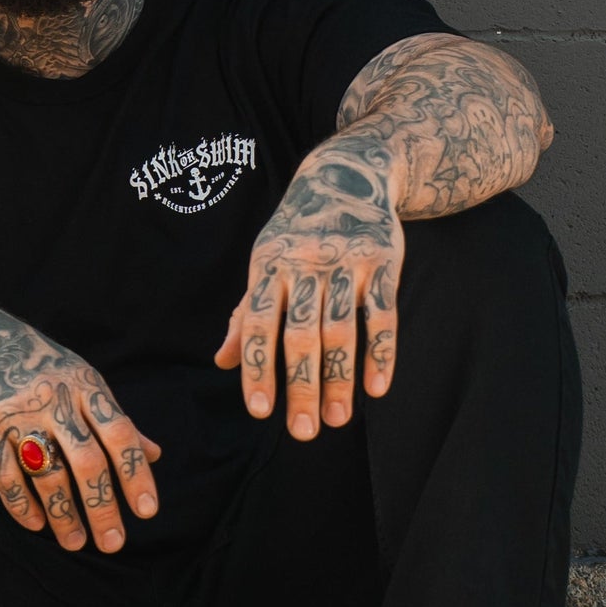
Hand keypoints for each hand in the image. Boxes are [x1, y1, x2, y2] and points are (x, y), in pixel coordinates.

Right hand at [0, 304, 160, 553]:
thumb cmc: (41, 368)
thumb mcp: (82, 382)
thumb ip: (115, 420)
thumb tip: (154, 455)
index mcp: (84, 387)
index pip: (119, 434)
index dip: (135, 474)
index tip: (147, 511)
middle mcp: (53, 399)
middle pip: (86, 461)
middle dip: (102, 506)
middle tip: (113, 543)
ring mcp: (18, 414)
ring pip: (46, 473)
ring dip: (63, 514)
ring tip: (75, 543)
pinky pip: (4, 475)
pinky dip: (21, 504)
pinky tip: (36, 524)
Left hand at [216, 141, 403, 437]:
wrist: (346, 173)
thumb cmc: (296, 232)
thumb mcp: (265, 263)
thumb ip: (246, 315)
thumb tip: (222, 363)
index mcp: (267, 267)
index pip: (258, 325)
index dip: (259, 368)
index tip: (260, 412)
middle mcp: (304, 264)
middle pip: (300, 334)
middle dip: (302, 386)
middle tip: (303, 432)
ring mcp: (345, 262)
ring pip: (341, 329)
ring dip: (340, 379)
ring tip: (338, 421)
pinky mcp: (383, 261)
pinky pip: (382, 313)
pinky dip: (380, 353)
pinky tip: (376, 389)